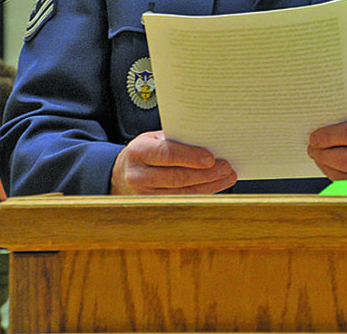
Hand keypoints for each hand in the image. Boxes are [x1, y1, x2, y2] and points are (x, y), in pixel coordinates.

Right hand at [110, 131, 236, 194]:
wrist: (119, 175)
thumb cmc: (142, 153)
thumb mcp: (152, 139)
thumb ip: (175, 139)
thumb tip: (206, 140)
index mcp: (139, 152)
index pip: (167, 154)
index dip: (190, 157)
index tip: (211, 158)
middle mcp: (139, 175)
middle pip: (177, 177)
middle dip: (205, 173)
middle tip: (226, 167)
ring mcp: (144, 195)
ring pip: (182, 192)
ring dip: (208, 185)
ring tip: (227, 177)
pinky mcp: (152, 207)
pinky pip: (181, 201)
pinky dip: (201, 193)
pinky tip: (214, 186)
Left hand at [307, 110, 346, 180]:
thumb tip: (329, 123)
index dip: (328, 135)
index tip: (314, 135)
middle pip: (345, 157)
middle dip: (323, 152)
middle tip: (312, 146)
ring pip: (346, 175)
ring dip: (326, 165)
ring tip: (317, 155)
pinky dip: (336, 175)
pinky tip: (329, 166)